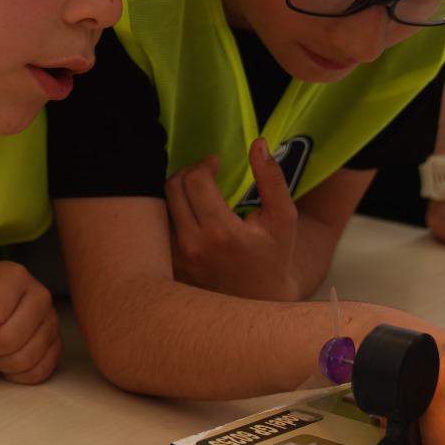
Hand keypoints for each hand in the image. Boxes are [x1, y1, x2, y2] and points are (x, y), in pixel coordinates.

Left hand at [166, 139, 299, 300]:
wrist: (260, 301)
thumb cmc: (274, 256)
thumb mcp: (283, 217)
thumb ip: (272, 178)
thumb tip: (258, 143)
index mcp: (222, 232)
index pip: (195, 180)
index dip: (204, 164)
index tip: (216, 164)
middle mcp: (193, 246)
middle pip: (173, 188)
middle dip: (189, 172)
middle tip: (205, 174)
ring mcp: (179, 259)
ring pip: (162, 206)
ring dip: (178, 191)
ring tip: (197, 191)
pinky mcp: (172, 266)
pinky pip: (161, 228)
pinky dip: (172, 213)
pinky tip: (189, 213)